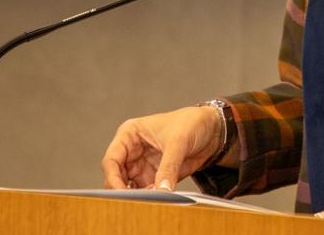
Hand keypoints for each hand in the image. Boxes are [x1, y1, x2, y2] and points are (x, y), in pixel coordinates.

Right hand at [101, 106, 222, 189]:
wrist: (211, 130)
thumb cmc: (191, 124)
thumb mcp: (179, 142)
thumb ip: (168, 167)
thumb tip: (161, 191)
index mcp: (129, 135)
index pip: (111, 160)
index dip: (113, 178)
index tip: (122, 192)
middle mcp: (132, 151)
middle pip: (116, 177)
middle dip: (125, 190)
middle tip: (138, 200)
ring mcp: (142, 166)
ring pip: (129, 187)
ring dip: (138, 195)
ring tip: (154, 197)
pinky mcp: (154, 177)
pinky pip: (145, 192)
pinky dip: (150, 197)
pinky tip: (161, 197)